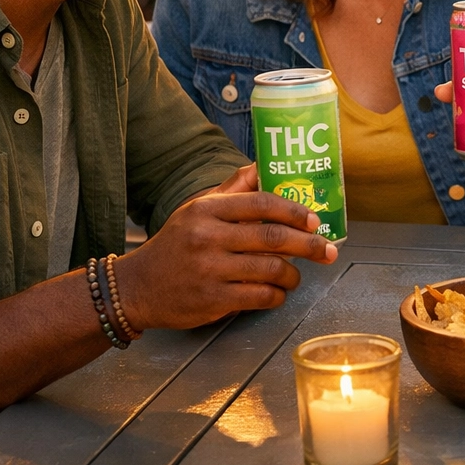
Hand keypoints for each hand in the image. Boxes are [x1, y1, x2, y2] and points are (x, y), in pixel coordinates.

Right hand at [115, 165, 337, 330]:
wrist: (135, 287)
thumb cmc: (175, 244)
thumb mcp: (196, 209)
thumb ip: (231, 189)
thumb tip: (262, 165)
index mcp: (207, 209)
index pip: (262, 203)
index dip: (295, 211)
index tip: (315, 220)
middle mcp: (208, 237)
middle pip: (274, 238)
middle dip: (310, 245)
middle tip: (329, 251)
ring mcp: (209, 270)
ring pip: (272, 270)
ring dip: (294, 275)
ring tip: (296, 276)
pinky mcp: (211, 299)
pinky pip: (260, 297)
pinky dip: (277, 295)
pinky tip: (277, 292)